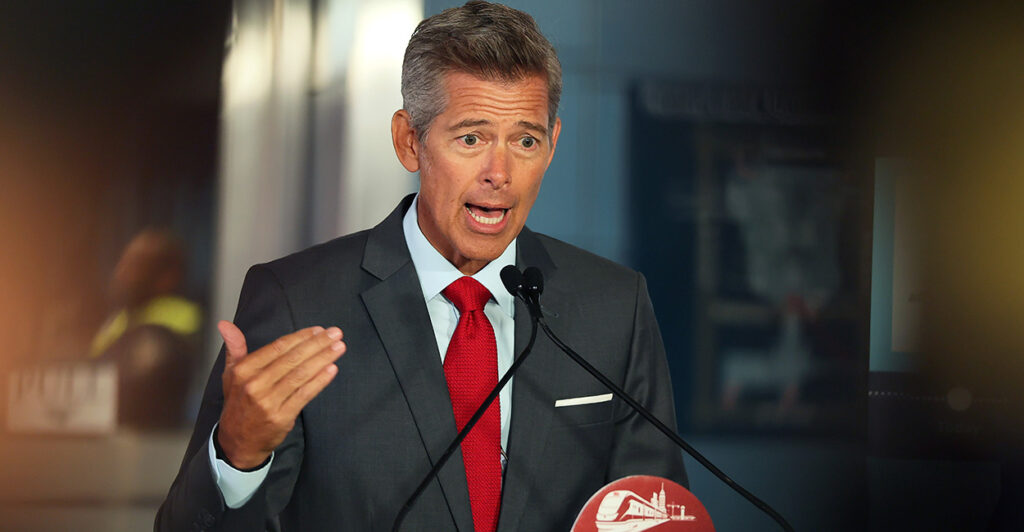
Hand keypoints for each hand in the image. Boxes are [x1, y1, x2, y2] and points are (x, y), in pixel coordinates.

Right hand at [215, 320, 344, 468]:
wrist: (237, 442)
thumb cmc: (239, 403)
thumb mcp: (231, 375)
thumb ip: (234, 348)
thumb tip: (225, 324)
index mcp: (243, 371)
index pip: (277, 347)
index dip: (300, 337)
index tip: (318, 330)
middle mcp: (254, 385)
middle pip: (292, 359)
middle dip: (317, 344)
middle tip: (336, 333)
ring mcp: (268, 402)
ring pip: (300, 374)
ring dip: (323, 358)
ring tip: (339, 347)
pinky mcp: (281, 417)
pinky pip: (304, 394)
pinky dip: (320, 380)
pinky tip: (332, 369)